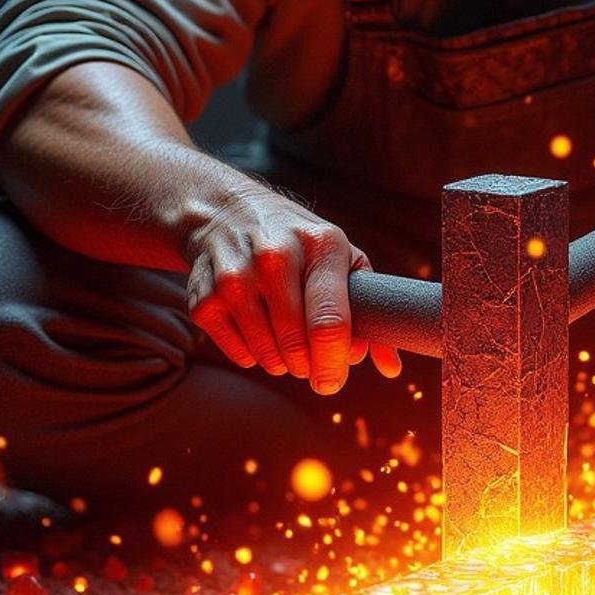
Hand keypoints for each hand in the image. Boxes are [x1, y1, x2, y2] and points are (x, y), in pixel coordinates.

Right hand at [183, 180, 401, 390]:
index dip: (334, 363)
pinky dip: (252, 356)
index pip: (330, 321)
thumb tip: (390, 368)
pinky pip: (238, 354)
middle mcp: (275, 256)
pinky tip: (257, 333)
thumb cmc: (297, 243)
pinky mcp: (204, 296)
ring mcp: (235, 276)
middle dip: (308, 367)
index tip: (333, 381)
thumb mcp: (340, 260)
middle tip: (310, 362)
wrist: (226, 213)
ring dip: (281, 363)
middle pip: (297, 344)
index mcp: (321, 245)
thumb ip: (369, 312)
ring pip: (266, 354)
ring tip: (285, 344)